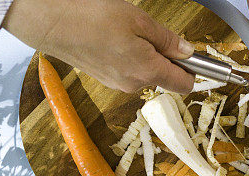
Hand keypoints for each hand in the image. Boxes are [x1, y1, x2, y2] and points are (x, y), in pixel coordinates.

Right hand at [3, 0, 194, 92]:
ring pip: (145, 71)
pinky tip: (114, 38)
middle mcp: (133, 84)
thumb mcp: (138, 20)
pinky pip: (126, 69)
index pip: (184, 83)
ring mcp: (116, 83)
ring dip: (145, 54)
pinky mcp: (103, 78)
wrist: (49, 22)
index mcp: (148, 72)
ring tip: (127, 31)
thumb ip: (167, 40)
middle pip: (164, 76)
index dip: (194, 69)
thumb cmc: (91, 17)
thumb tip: (187, 52)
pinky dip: (128, 55)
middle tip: (153, 32)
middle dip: (166, 57)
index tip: (199, 58)